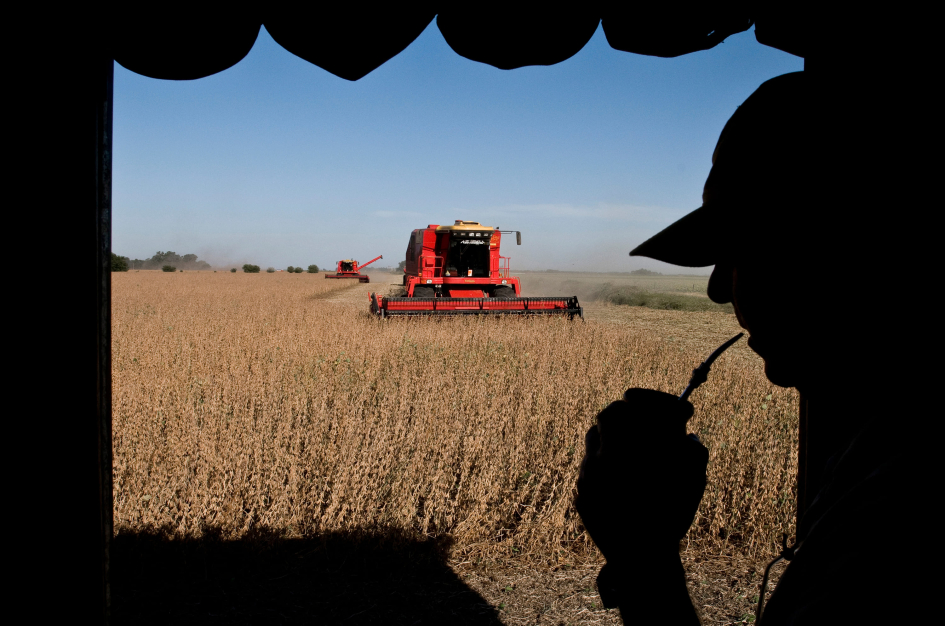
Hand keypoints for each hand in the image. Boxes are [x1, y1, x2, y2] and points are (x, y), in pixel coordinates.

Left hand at [575, 388, 708, 563]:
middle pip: (608, 415)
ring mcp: (587, 475)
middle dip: (627, 414)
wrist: (641, 561)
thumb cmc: (672, 517)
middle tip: (641, 420)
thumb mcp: (692, 481)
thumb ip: (692, 450)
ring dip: (612, 437)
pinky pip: (589, 466)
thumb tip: (686, 432)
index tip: (662, 408)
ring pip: (594, 438)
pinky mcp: (580, 493)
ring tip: (631, 447)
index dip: (648, 401)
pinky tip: (620, 475)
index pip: (630, 403)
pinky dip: (604, 464)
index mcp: (632, 448)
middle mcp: (604, 458)